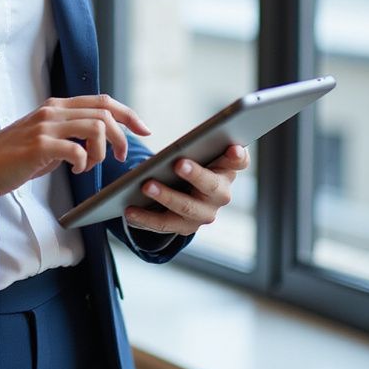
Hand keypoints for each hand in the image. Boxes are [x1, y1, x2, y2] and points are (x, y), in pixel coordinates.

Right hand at [0, 95, 150, 202]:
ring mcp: (45, 126)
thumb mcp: (45, 139)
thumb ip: (69, 134)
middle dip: (122, 135)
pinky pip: (76, 150)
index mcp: (56, 107)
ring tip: (91, 165)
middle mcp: (52, 111)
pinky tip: (75, 171)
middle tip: (119, 157)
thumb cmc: (11, 158)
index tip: (143, 129)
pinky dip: (84, 163)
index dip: (128, 113)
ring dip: (102, 150)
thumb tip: (98, 142)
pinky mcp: (39, 145)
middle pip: (104, 112)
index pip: (102, 101)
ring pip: (96, 127)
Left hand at [122, 144, 250, 237]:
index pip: (239, 161)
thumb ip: (199, 142)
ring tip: (146, 185)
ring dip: (166, 196)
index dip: (237, 156)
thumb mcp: (199, 150)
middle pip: (211, 186)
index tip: (233, 148)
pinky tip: (129, 211)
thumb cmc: (193, 161)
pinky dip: (146, 218)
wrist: (184, 190)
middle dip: (195, 174)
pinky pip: (164, 224)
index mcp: (227, 169)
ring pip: (186, 207)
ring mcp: (204, 213)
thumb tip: (188, 141)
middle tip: (179, 163)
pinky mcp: (185, 226)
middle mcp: (221, 194)